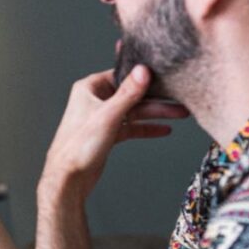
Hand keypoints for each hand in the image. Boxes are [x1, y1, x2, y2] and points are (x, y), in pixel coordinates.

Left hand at [40, 64, 187, 200]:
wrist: (68, 178)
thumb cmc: (78, 146)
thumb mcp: (108, 115)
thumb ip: (128, 93)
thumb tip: (143, 71)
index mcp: (89, 88)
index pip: (121, 75)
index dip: (143, 75)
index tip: (163, 75)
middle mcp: (95, 100)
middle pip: (132, 95)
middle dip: (156, 99)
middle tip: (179, 100)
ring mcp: (101, 117)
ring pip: (133, 112)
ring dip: (155, 114)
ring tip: (180, 114)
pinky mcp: (106, 134)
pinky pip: (130, 127)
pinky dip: (146, 128)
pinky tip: (164, 129)